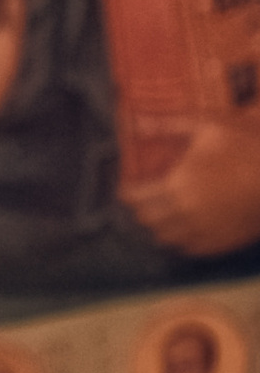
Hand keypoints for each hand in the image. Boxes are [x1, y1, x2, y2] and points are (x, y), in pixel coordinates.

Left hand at [121, 114, 259, 259]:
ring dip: (160, 227)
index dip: (128, 194)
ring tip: (161, 215)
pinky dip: (182, 240)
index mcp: (176, 186)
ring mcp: (204, 231)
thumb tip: (142, 123)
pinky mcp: (222, 242)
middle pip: (149, 221)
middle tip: (143, 201)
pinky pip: (191, 248)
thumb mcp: (207, 125)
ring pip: (167, 238)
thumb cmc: (246, 143)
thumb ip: (170, 125)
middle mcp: (185, 214)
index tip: (126, 190)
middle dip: (142, 210)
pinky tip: (185, 228)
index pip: (137, 199)